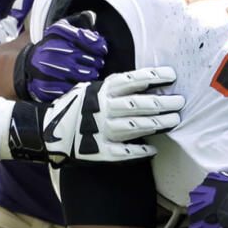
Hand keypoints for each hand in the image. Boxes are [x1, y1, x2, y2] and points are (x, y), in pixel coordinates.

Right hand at [7, 66, 182, 165]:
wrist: (46, 131)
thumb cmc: (73, 108)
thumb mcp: (89, 89)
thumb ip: (112, 87)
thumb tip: (142, 81)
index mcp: (101, 91)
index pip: (132, 80)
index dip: (153, 77)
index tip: (172, 75)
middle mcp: (103, 109)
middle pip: (139, 104)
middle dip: (163, 103)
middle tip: (181, 102)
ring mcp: (101, 131)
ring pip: (135, 126)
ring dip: (157, 124)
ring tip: (174, 120)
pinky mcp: (99, 151)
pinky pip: (123, 152)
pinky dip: (139, 150)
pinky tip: (153, 149)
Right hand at [14, 11, 107, 101]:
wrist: (28, 65)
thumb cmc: (50, 47)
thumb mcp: (60, 30)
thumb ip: (77, 22)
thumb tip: (92, 16)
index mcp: (55, 36)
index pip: (81, 38)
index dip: (96, 44)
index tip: (102, 49)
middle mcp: (51, 51)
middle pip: (82, 57)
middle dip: (95, 60)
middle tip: (98, 62)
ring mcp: (48, 69)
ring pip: (78, 73)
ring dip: (90, 73)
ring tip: (93, 72)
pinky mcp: (47, 84)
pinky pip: (69, 87)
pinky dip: (79, 85)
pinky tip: (82, 82)